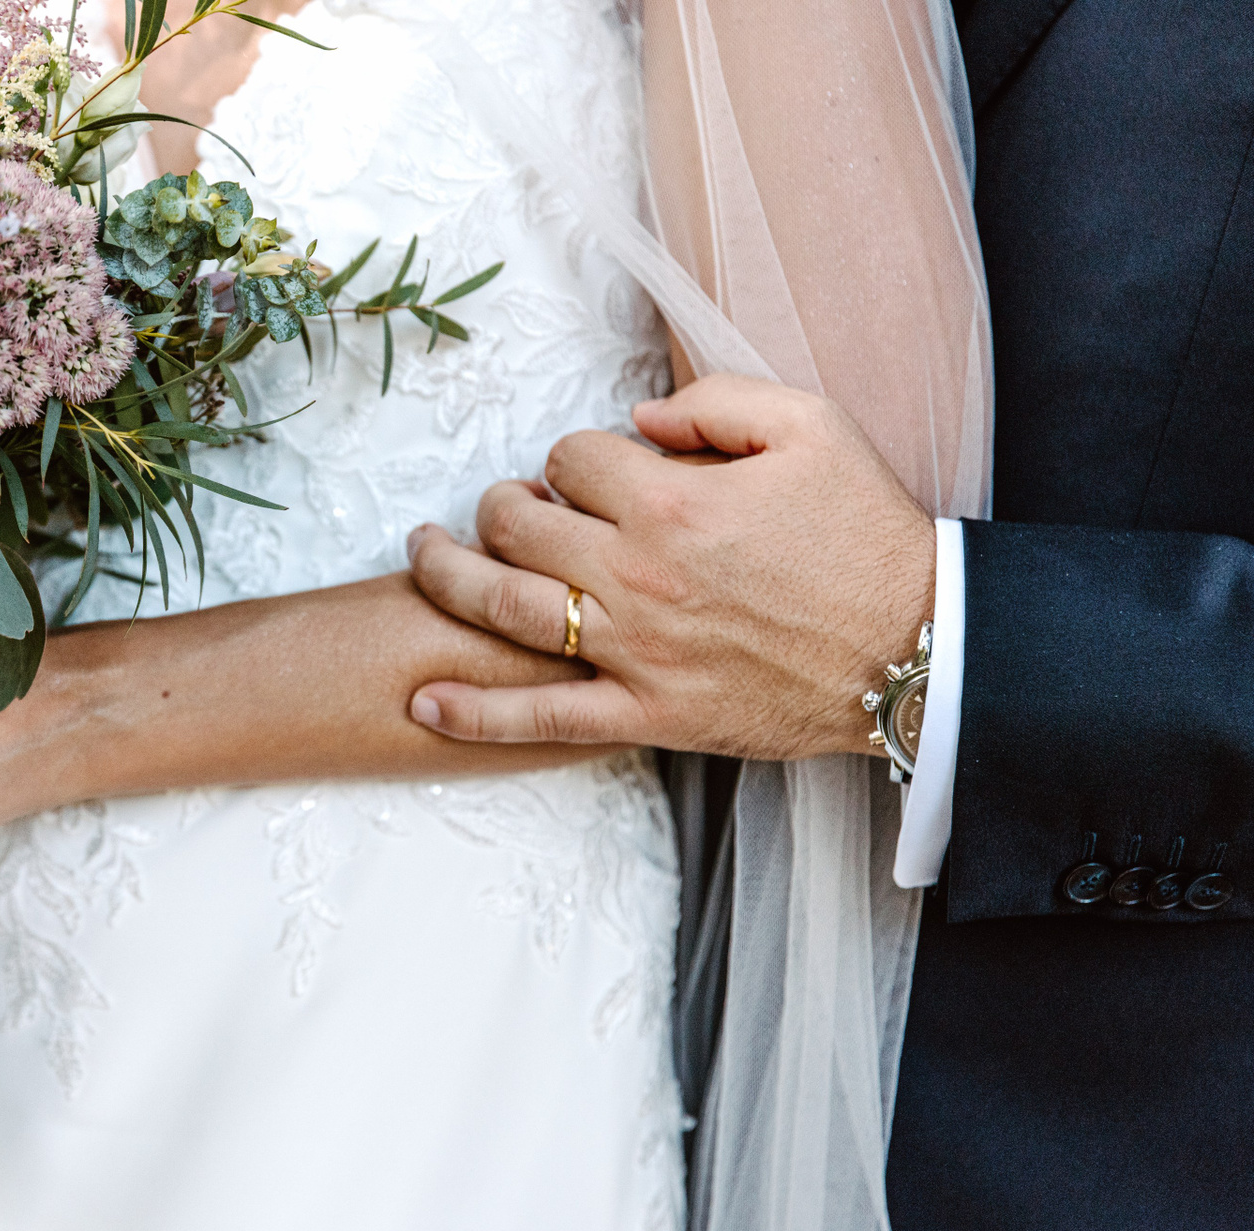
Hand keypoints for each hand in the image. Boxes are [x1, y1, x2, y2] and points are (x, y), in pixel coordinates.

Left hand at [406, 374, 934, 757]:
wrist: (918, 651)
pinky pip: (540, 718)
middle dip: (498, 503)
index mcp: (673, 502)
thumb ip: (714, 401)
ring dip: (448, 574)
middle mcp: (638, 575)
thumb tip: (634, 415)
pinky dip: (473, 714)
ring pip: (502, 607)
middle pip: (516, 524)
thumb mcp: (812, 426)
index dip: (572, 457)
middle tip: (504, 505)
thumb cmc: (867, 535)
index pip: (570, 459)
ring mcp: (634, 651)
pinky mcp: (645, 714)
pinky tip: (423, 702)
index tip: (591, 472)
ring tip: (424, 553)